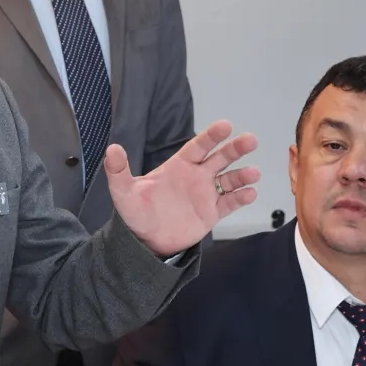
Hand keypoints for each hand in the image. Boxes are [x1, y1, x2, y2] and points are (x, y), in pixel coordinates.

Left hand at [105, 120, 258, 255]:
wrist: (145, 240)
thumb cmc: (135, 212)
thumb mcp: (123, 192)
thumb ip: (118, 170)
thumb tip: (111, 149)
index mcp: (178, 166)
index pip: (198, 147)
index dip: (211, 136)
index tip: (226, 126)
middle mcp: (195, 177)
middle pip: (219, 158)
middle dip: (235, 149)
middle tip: (250, 140)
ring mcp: (205, 194)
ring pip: (228, 180)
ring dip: (242, 175)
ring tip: (254, 173)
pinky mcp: (211, 213)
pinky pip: (229, 203)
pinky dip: (241, 198)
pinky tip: (250, 193)